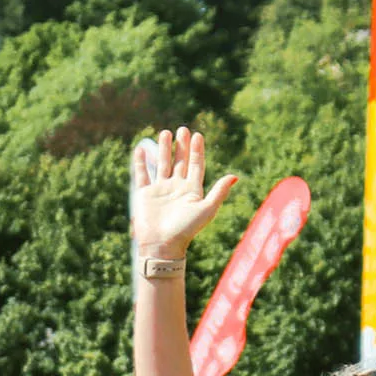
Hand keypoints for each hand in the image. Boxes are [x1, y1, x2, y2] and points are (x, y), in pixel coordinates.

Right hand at [130, 127, 237, 258]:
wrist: (162, 246)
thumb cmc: (186, 230)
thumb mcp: (207, 209)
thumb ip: (219, 192)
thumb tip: (235, 176)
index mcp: (192, 191)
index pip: (195, 166)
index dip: (197, 151)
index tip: (198, 135)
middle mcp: (176, 189)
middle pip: (180, 162)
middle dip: (181, 146)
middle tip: (183, 129)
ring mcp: (160, 191)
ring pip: (162, 164)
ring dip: (163, 149)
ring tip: (165, 133)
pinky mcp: (145, 195)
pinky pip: (142, 175)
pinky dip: (141, 162)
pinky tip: (141, 148)